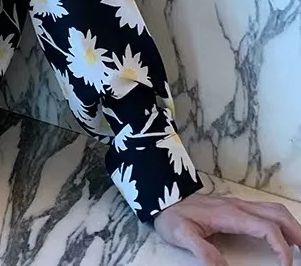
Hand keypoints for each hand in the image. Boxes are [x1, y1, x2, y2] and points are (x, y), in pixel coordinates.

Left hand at [154, 192, 300, 264]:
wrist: (162, 198)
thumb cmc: (171, 217)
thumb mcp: (181, 235)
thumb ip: (201, 251)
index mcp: (229, 214)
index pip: (266, 227)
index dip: (281, 247)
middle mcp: (238, 206)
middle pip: (277, 214)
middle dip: (297, 233)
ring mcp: (238, 204)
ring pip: (274, 209)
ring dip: (292, 227)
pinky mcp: (236, 206)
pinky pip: (266, 211)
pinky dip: (281, 223)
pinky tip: (284, 237)